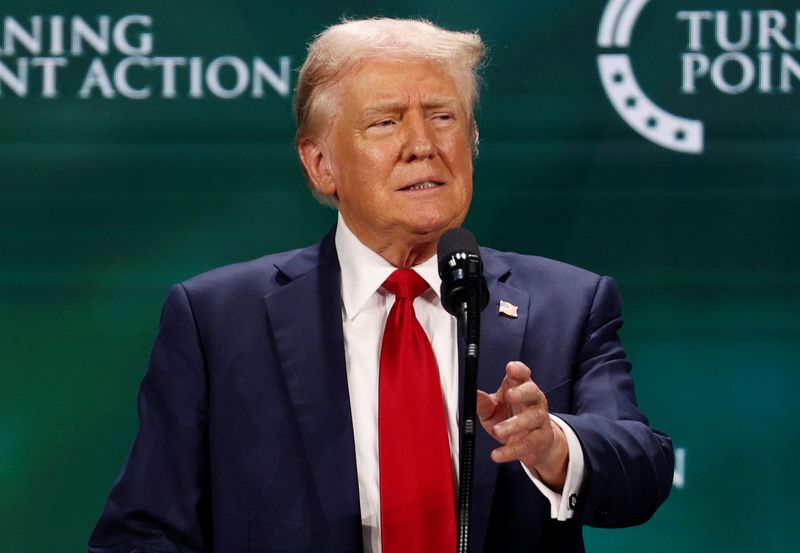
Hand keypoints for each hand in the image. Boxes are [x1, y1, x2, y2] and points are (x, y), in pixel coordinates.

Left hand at [476, 361, 568, 490]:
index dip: (518, 370)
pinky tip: (497, 454)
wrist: (535, 443)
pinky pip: (528, 444)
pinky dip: (511, 450)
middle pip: (532, 392)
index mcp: (521, 387)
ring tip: (497, 430)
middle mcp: (534, 400)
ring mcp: (540, 419)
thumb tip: (470, 394)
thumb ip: (482, 402)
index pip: (523, 374)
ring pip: (532, 418)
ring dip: (514, 424)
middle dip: (521, 392)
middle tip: (508, 395)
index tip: (510, 369)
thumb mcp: (493, 408)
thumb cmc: (511, 417)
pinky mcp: (541, 439)